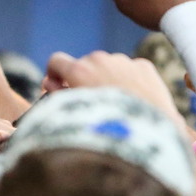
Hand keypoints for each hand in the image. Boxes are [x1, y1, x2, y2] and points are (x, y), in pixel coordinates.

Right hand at [44, 51, 182, 124]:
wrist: (147, 136)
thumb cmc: (102, 131)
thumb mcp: (71, 114)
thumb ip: (56, 95)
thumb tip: (48, 83)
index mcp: (78, 70)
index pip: (56, 61)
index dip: (54, 74)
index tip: (57, 86)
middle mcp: (100, 60)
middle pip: (85, 65)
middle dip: (84, 79)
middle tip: (91, 102)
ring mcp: (124, 62)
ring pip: (109, 66)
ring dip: (107, 79)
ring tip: (116, 106)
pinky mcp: (144, 67)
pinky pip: (131, 70)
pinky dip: (129, 82)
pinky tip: (134, 102)